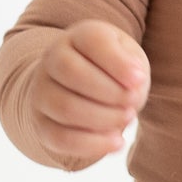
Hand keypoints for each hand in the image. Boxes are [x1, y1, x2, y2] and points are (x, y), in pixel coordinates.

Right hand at [31, 19, 150, 168]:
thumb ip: (132, 65)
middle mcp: (52, 59)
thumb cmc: (113, 68)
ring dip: (103, 118)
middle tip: (133, 103)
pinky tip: (117, 142)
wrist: (80, 87)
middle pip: (72, 73)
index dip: (117, 62)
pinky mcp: (41, 123)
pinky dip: (92, 144)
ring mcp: (42, 92)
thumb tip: (133, 85)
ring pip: (64, 107)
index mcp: (78, 36)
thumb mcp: (127, 56)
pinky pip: (60, 138)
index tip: (140, 79)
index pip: (92, 41)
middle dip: (109, 92)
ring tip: (127, 119)